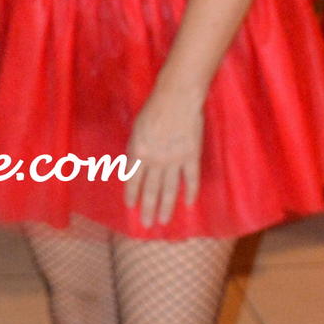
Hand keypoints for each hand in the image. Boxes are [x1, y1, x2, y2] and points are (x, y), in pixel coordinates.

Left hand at [124, 85, 204, 227]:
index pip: (133, 181)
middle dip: (148, 209)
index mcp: (138, 153)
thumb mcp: (137, 130)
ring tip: (164, 221)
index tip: (131, 207)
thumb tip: (135, 167)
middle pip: (151, 190)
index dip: (132, 195)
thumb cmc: (153, 109)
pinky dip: (191, 191)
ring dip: (167, 207)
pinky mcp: (191, 156)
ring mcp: (175, 160)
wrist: (177, 98)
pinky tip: (190, 203)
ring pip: (170, 190)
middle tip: (147, 225)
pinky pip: (191, 178)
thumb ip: (136, 149)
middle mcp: (155, 161)